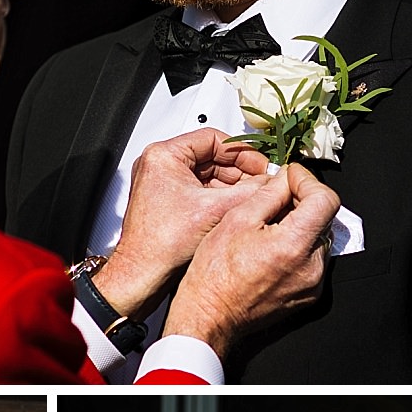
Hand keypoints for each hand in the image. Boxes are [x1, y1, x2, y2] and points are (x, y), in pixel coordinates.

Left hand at [96, 130, 273, 317]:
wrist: (142, 273)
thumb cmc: (161, 244)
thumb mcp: (215, 210)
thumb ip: (248, 192)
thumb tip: (269, 182)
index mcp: (164, 156)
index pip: (213, 139)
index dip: (242, 152)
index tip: (260, 165)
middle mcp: (159, 164)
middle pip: (211, 156)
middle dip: (239, 171)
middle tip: (261, 182)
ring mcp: (162, 182)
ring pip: (207, 174)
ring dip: (232, 185)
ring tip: (253, 196)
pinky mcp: (166, 200)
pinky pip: (200, 189)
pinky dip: (220, 196)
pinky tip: (236, 207)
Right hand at [162, 161, 337, 360]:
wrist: (212, 315)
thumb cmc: (216, 274)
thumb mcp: (236, 220)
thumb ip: (268, 194)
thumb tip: (285, 179)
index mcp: (293, 246)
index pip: (325, 200)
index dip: (308, 181)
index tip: (291, 177)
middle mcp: (311, 267)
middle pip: (325, 218)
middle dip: (303, 201)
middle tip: (277, 197)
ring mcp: (313, 284)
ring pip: (320, 237)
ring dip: (302, 223)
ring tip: (271, 224)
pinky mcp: (310, 295)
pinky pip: (314, 259)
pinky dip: (300, 246)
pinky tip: (273, 246)